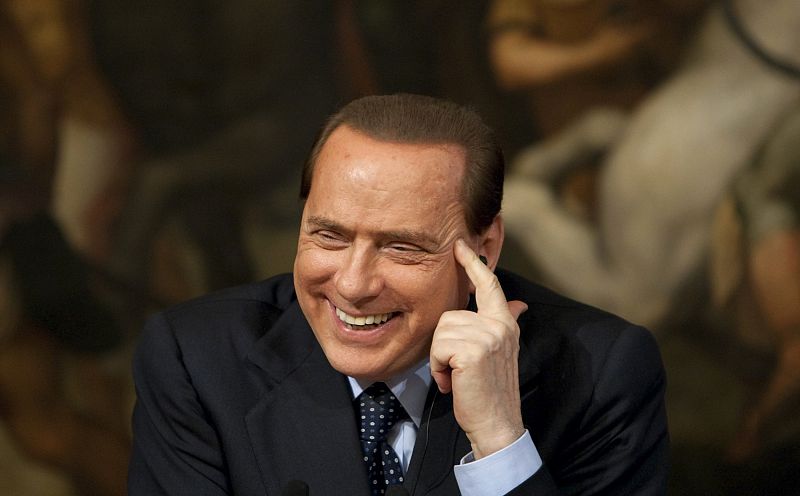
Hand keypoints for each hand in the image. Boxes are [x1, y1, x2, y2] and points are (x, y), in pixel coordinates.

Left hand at [430, 239, 527, 458]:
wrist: (497, 423)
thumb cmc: (491, 389)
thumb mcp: (501, 351)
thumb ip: (505, 322)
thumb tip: (518, 303)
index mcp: (505, 322)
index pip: (489, 285)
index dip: (473, 264)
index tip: (460, 245)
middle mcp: (500, 325)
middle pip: (450, 315)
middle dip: (444, 344)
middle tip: (458, 369)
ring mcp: (487, 336)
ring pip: (441, 331)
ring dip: (440, 359)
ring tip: (456, 376)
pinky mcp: (472, 351)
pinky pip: (438, 348)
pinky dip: (438, 369)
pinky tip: (452, 383)